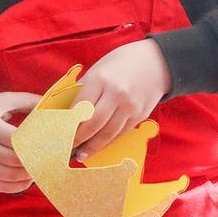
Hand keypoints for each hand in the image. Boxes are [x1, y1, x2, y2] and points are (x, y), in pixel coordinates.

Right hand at [0, 93, 41, 193]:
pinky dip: (17, 186)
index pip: (17, 141)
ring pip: (10, 176)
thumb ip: (27, 101)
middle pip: (15, 160)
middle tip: (49, 157)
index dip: (36, 143)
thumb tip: (53, 103)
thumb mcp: (1, 101)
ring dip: (29, 175)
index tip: (50, 143)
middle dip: (34, 160)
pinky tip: (27, 178)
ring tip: (39, 167)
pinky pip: (1, 187)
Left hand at [72, 40, 171, 159]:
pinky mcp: (140, 115)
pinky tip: (99, 146)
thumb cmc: (122, 62)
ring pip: (108, 133)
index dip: (69, 124)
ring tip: (82, 154)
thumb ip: (85, 89)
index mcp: (101, 79)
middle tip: (68, 148)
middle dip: (79, 139)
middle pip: (93, 124)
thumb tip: (69, 113)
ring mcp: (130, 106)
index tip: (60, 133)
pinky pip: (121, 133)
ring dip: (93, 147)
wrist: (157, 62)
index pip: (80, 108)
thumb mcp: (99, 68)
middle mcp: (116, 94)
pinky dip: (108, 142)